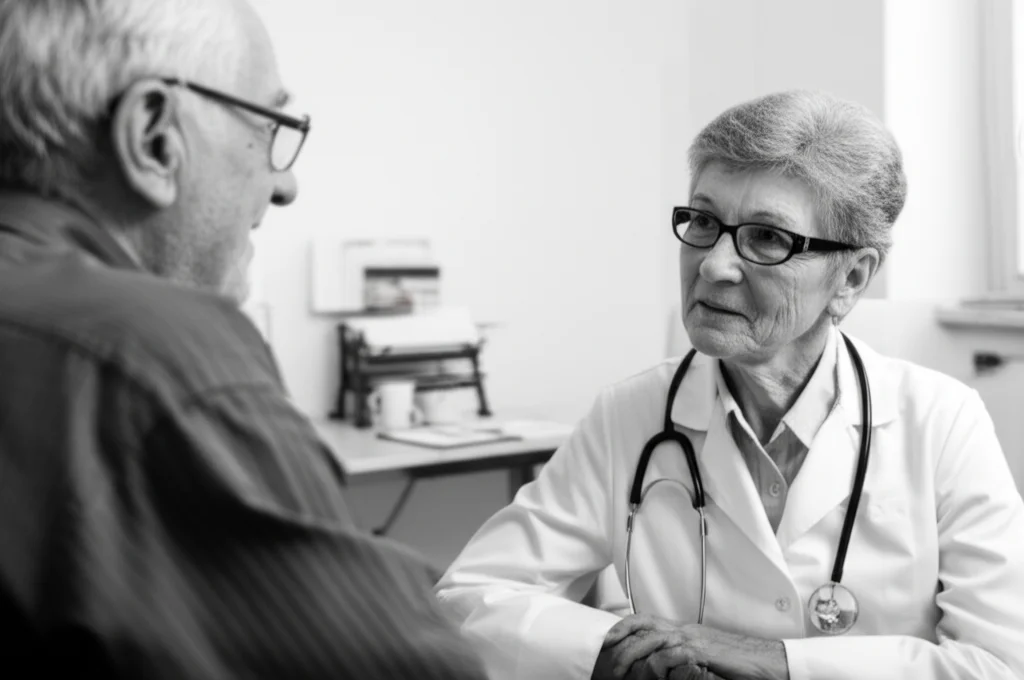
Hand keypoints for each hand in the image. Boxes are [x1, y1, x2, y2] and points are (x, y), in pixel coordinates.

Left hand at [591, 614, 788, 679]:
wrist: (768, 661)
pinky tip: (654, 673)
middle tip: (607, 658)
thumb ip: (682, 660)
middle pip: (644, 626)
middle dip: (621, 640)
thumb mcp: (703, 659)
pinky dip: (659, 664)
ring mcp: (694, 639)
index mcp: (684, 631)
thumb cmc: (738, 663)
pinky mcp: (703, 652)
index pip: (647, 621)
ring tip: (622, 672)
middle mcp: (686, 631)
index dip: (624, 627)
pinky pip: (674, 655)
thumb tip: (661, 668)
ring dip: (634, 656)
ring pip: (654, 640)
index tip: (607, 639)